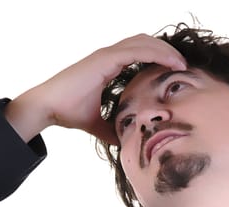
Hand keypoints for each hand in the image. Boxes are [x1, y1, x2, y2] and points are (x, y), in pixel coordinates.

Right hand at [5, 34, 185, 144]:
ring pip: (143, 42)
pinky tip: (171, 64)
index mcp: (107, 65)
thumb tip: (124, 143)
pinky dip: (157, 54)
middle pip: (144, 42)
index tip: (174, 71)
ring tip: (181, 64)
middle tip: (182, 66)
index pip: (138, 52)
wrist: (46, 108)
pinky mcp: (104, 59)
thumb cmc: (67, 112)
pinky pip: (137, 50)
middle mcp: (108, 55)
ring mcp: (106, 54)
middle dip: (165, 50)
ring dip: (165, 50)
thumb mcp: (97, 123)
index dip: (157, 57)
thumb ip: (111, 129)